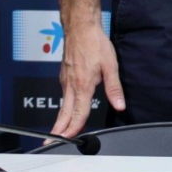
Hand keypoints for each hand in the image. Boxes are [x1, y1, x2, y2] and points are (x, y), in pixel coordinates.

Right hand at [53, 20, 124, 136]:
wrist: (81, 28)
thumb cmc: (95, 44)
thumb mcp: (111, 65)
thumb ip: (114, 88)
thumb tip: (120, 105)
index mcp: (82, 85)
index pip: (78, 113)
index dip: (74, 128)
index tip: (69, 139)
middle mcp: (70, 85)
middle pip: (64, 113)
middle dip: (58, 130)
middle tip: (51, 142)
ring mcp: (65, 80)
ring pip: (62, 105)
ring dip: (61, 119)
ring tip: (59, 132)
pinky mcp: (64, 76)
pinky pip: (64, 95)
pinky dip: (64, 106)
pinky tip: (68, 109)